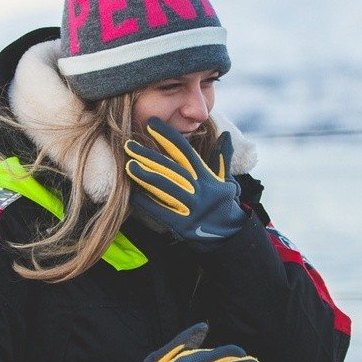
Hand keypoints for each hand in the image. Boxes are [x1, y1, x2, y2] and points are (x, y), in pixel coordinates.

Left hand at [124, 119, 246, 247]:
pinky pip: (162, 212)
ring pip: (166, 187)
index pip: (185, 152)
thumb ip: (222, 158)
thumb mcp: (228, 181)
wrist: (232, 238)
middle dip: (149, 155)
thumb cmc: (227, 206)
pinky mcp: (183, 225)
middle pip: (171, 169)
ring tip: (129, 165)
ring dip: (146, 176)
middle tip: (129, 144)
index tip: (152, 124)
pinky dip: (148, 203)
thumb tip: (227, 134)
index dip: (168, 137)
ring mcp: (191, 208)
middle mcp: (199, 190)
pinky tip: (133, 194)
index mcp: (207, 178)